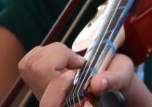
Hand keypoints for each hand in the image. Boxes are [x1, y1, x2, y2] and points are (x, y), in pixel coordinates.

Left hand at [19, 43, 135, 106]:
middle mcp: (52, 100)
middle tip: (79, 62)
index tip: (74, 73)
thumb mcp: (121, 75)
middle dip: (61, 56)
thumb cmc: (115, 76)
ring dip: (54, 53)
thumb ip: (112, 80)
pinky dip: (46, 51)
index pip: (50, 103)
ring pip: (32, 63)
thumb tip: (97, 84)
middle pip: (38, 71)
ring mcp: (40, 90)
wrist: (108, 74)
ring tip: (71, 60)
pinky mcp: (33, 78)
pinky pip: (30, 58)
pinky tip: (61, 59)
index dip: (57, 87)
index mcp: (73, 103)